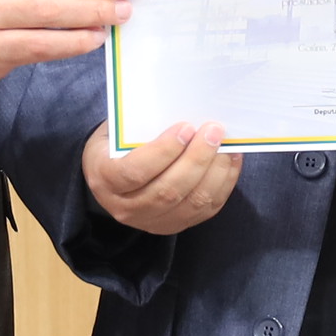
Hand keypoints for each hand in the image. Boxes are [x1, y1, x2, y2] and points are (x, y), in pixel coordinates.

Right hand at [82, 120, 238, 236]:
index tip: (185, 128)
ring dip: (215, 171)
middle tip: (213, 131)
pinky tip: (230, 160)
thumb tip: (182, 110)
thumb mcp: (117, 130)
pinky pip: (206, 209)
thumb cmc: (117, 144)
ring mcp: (151, 221)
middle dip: (197, 158)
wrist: (112, 174)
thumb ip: (140, 123)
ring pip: (191, 202)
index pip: (135, 171)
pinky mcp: (175, 225)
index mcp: (104, 178)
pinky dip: (223, 183)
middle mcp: (126, 207)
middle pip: (168, 190)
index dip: (163, 151)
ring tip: (226, 144)